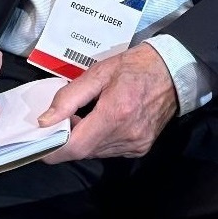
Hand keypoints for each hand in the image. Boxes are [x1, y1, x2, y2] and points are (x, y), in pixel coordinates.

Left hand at [37, 42, 178, 161]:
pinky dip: (101, 140)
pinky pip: (110, 151)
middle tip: (69, 115)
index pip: (73, 147)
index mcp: (115, 113)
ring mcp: (135, 145)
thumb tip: (45, 120)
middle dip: (69, 138)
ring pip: (95, 153)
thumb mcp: (100, 72)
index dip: (52, 147)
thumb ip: (70, 96)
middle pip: (83, 151)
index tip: (42, 136)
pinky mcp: (141, 148)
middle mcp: (126, 135)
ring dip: (85, 139)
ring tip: (90, 114)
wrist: (174, 70)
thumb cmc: (136, 65)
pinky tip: (107, 120)